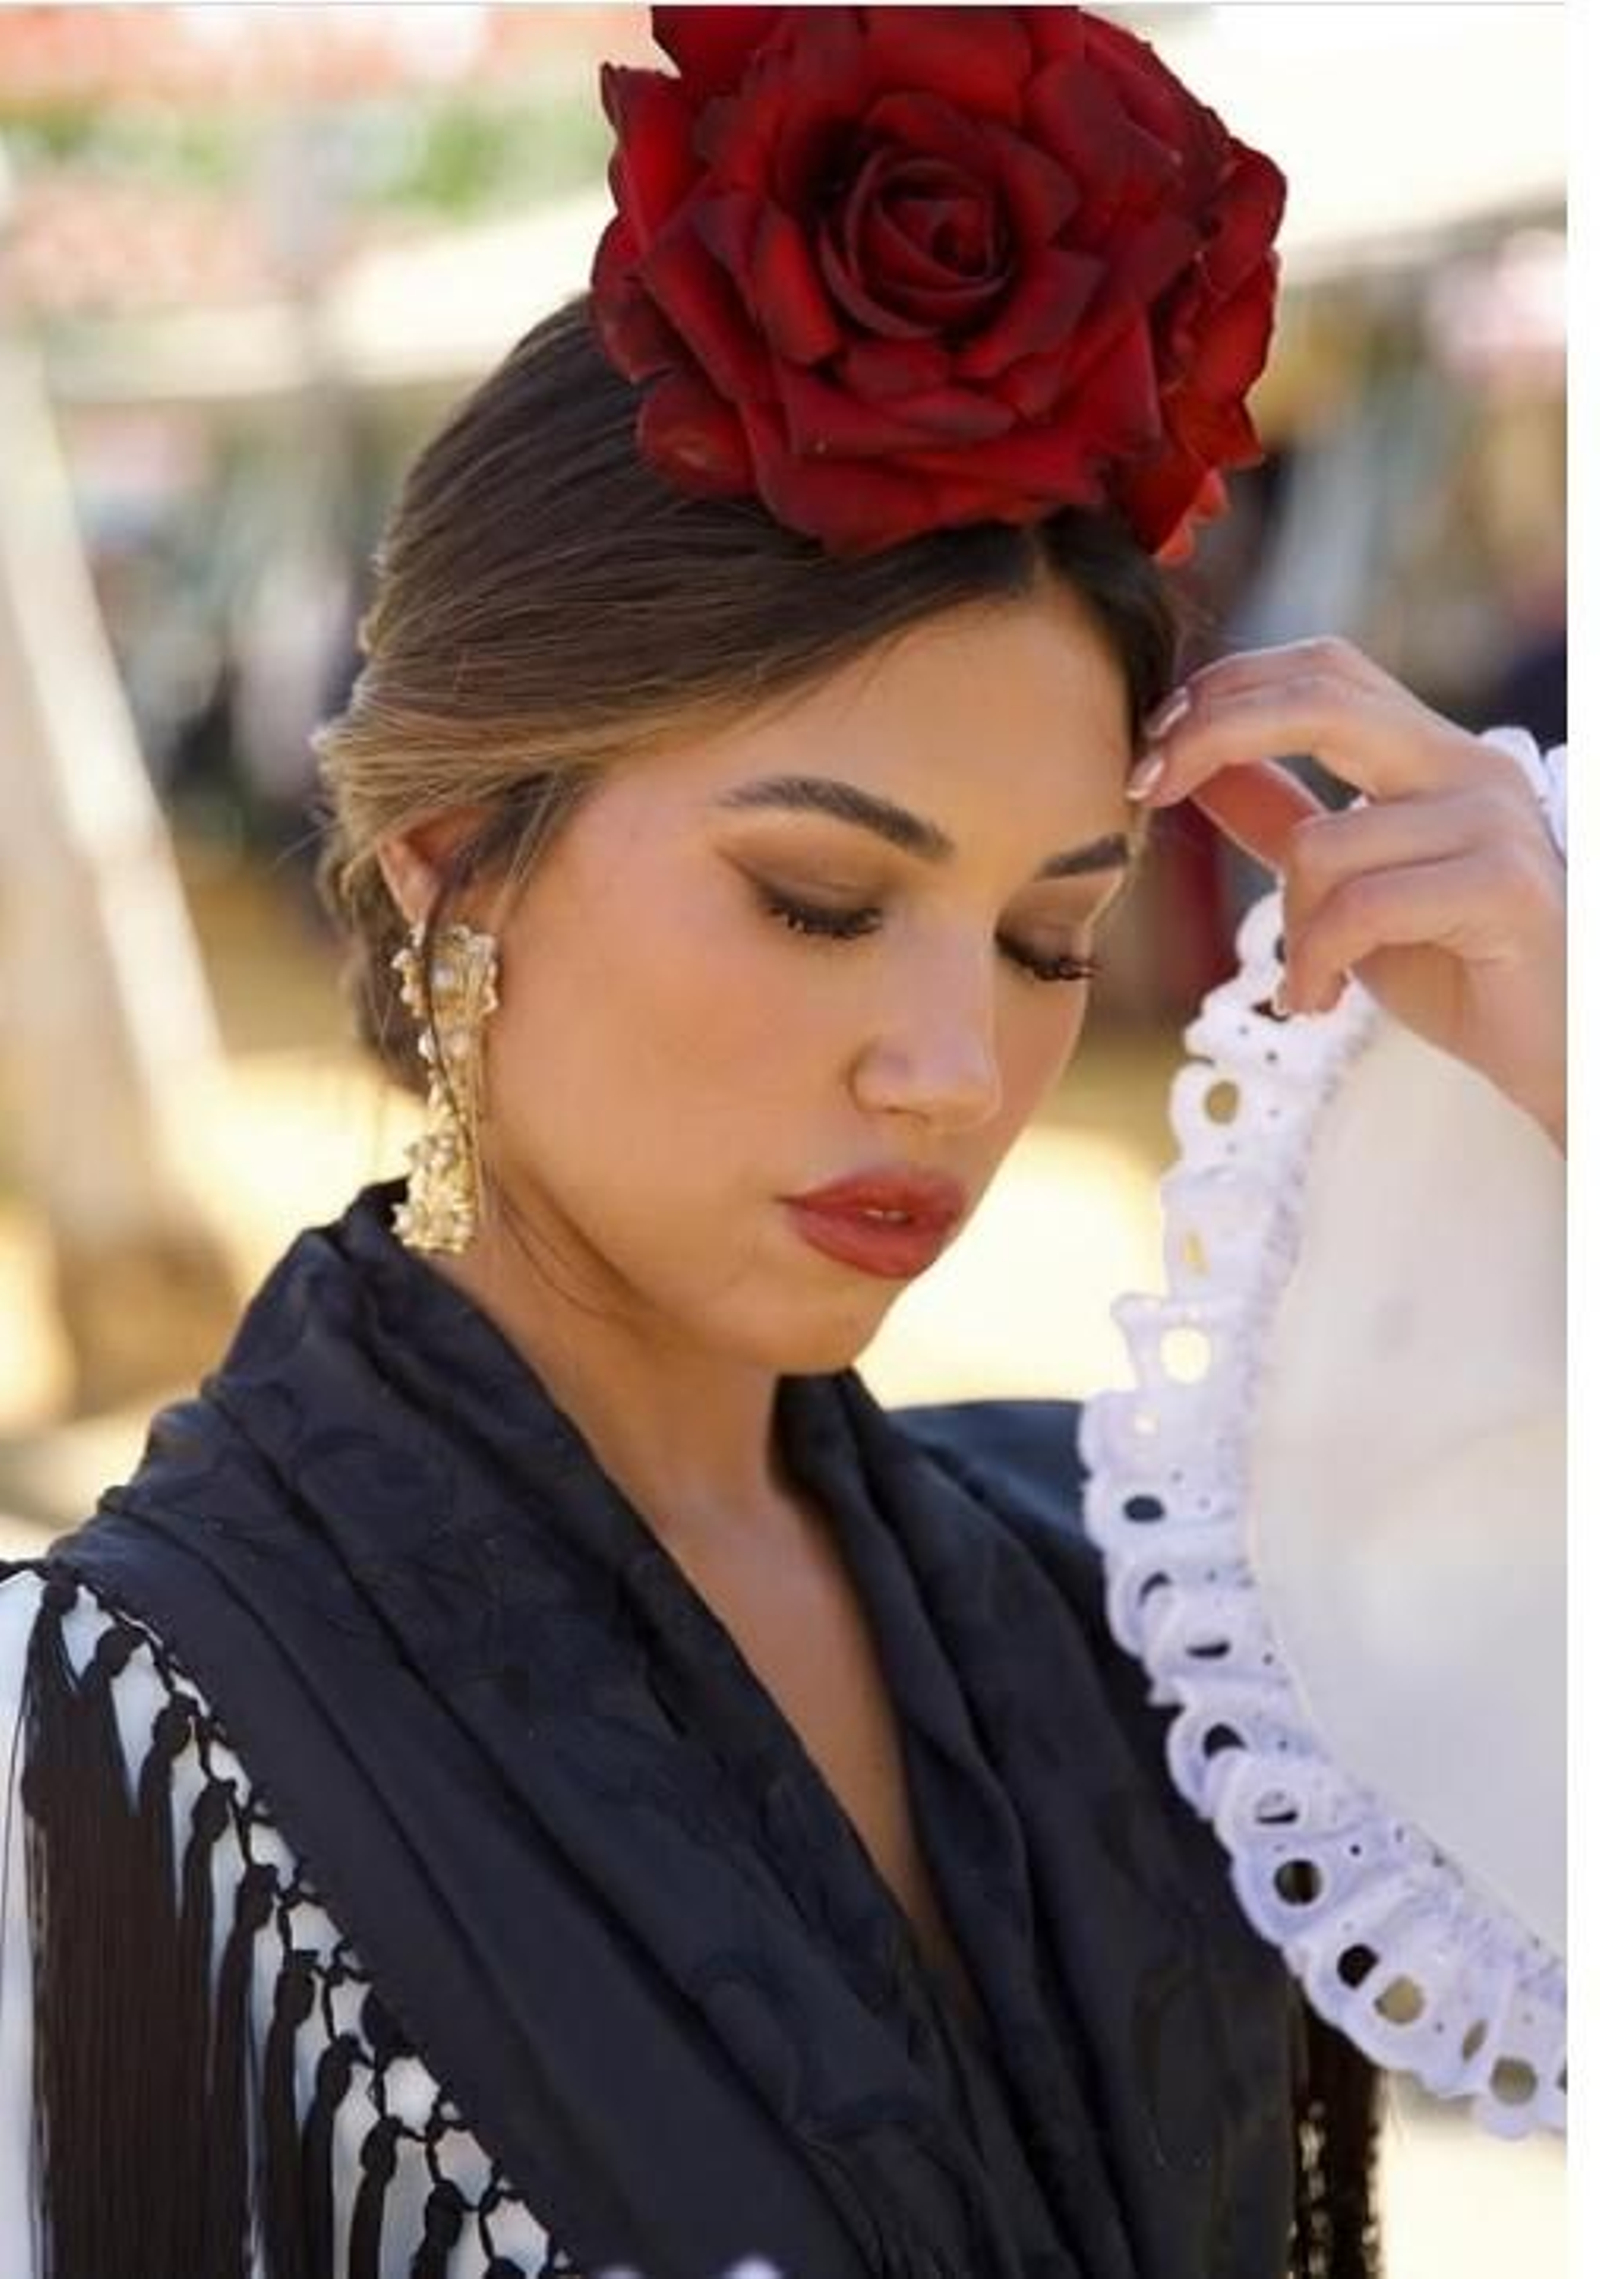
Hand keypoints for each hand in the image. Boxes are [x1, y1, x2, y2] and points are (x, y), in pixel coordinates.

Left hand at [1129, 638, 1565, 1152]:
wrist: (1560, 1053)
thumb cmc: (1458, 970)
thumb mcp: (1347, 892)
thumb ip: (1283, 823)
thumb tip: (1202, 769)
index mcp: (1432, 755)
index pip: (1322, 669)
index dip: (1225, 691)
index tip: (1151, 752)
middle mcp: (1469, 767)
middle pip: (1320, 694)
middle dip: (1212, 733)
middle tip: (1148, 789)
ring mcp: (1493, 821)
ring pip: (1321, 843)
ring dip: (1286, 928)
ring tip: (1306, 984)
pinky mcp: (1505, 886)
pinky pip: (1361, 908)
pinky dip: (1317, 963)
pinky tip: (1319, 1004)